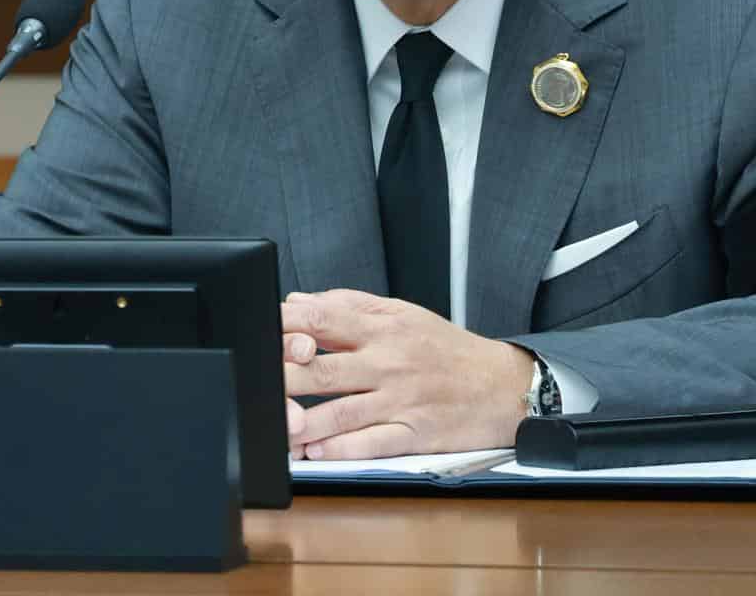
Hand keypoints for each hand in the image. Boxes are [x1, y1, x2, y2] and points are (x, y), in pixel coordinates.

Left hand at [280, 288, 533, 458]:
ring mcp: (401, 399)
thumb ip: (349, 305)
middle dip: (282, 378)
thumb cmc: (447, 349)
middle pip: (323, 368)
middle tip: (252, 385)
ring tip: (274, 427)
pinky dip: (340, 450)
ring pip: (341, 411)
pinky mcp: (415, 434)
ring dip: (302, 422)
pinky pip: (371, 443)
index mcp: (383, 327)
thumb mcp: (403, 313)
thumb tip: (299, 301)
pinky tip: (314, 453)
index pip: (323, 320)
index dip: (286, 326)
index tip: (257, 332)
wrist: (503, 386)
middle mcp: (389, 362)